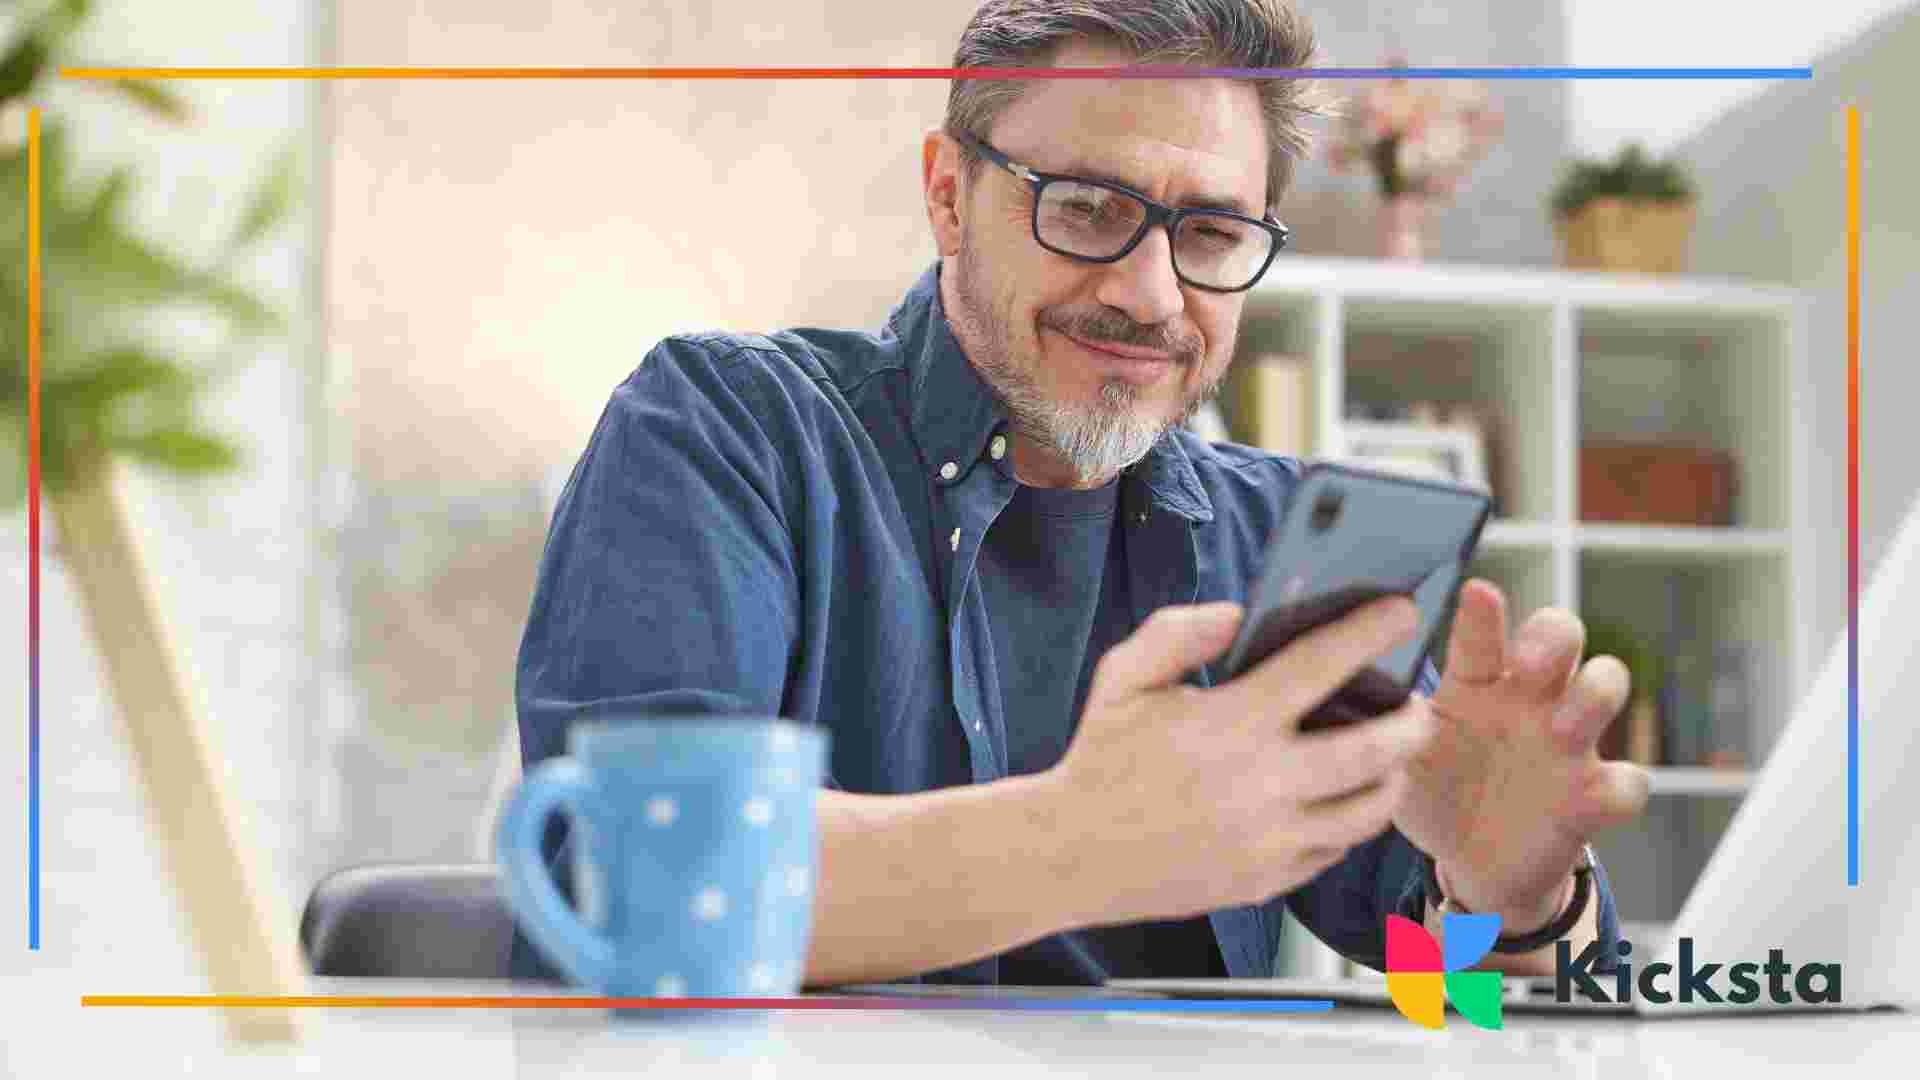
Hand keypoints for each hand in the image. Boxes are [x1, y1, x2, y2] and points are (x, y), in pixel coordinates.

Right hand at [1047, 597, 1437, 927]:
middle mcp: (1261, 784)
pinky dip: (1350, 821)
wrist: (1070, 853)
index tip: (1402, 611)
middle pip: (1376, 751)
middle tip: (1418, 703)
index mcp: (1231, 724)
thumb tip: (1238, 615)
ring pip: (1369, 809)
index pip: (1321, 667)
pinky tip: (1344, 797)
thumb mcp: (1124, 678)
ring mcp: (1269, 839)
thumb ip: (1178, 632)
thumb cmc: (1099, 758)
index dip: (1370, 632)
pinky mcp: (1267, 880)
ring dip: (1394, 777)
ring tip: (1394, 755)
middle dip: (1414, 721)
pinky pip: (1335, 849)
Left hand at [1393, 580, 1650, 930]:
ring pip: (1605, 685)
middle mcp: (1528, 697)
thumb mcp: (1401, 766)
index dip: (1483, 614)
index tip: (1477, 593)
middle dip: (1552, 635)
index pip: (1481, 636)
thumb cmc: (1434, 793)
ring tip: (1562, 726)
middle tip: (1526, 663)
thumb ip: (1387, 732)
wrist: (1470, 863)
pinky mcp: (1592, 795)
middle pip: (1561, 634)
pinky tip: (1595, 797)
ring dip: (1594, 694)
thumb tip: (1356, 697)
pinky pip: (1629, 781)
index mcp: (1476, 683)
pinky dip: (1620, 786)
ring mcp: (1567, 742)